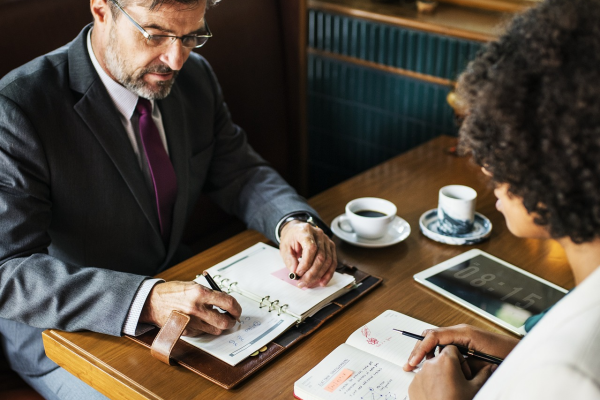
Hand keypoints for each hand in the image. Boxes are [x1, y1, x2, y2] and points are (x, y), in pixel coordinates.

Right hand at [139, 281, 241, 335]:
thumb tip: (226, 303)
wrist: (152, 302)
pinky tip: (200, 321)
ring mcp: (191, 322)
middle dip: (231, 321)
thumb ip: (210, 294)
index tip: (237, 310)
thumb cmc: (173, 292)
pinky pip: (202, 333)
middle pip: (224, 322)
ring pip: (215, 330)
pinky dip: (205, 328)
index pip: (228, 302)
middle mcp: (196, 309)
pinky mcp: (185, 331)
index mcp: (200, 293)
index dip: (236, 307)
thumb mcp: (193, 286)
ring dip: (219, 326)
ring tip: (216, 318)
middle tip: (232, 318)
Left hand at [279, 220, 336, 287]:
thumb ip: (290, 260)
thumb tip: (295, 273)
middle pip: (321, 257)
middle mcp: (318, 234)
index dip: (306, 263)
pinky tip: (322, 281)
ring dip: (319, 275)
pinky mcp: (330, 246)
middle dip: (312, 273)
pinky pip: (333, 262)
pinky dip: (328, 273)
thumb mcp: (284, 248)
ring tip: (309, 283)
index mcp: (305, 231)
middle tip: (302, 283)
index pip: (311, 248)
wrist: (296, 230)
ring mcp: (326, 240)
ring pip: (328, 261)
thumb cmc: (290, 238)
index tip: (298, 273)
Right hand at [403, 324, 518, 374]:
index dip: (420, 348)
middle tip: (410, 364)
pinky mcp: (465, 341)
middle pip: (431, 335)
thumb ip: (461, 361)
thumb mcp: (482, 362)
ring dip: (426, 352)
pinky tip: (433, 364)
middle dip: (418, 349)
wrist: (522, 353)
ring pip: (436, 340)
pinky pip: (445, 344)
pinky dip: (435, 353)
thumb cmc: (507, 355)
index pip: (434, 336)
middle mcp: (461, 331)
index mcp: (463, 332)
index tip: (413, 361)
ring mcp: (462, 335)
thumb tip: (443, 365)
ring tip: (417, 365)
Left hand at [408, 345, 494, 399]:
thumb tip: (491, 367)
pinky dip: (429, 385)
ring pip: (430, 369)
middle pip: (440, 359)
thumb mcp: (475, 388)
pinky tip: (438, 396)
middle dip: (449, 368)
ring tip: (447, 391)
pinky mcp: (412, 385)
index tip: (463, 372)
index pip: (452, 349)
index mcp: (446, 360)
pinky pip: (422, 380)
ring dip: (438, 376)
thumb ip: (484, 374)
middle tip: (456, 383)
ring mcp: (419, 374)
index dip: (460, 360)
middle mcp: (430, 364)